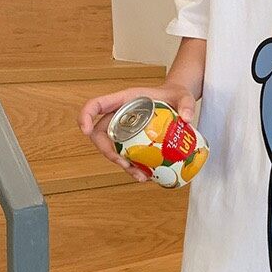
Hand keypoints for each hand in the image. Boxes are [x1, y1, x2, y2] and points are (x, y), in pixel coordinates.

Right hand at [77, 81, 196, 181]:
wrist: (178, 102)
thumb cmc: (176, 94)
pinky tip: (147, 175)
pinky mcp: (134, 140)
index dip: (85, 116)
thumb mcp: (184, 96)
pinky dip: (133, 167)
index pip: (96, 105)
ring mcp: (125, 129)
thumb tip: (186, 118)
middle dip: (107, 151)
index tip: (85, 131)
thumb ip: (186, 104)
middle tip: (123, 164)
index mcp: (125, 99)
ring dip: (121, 165)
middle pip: (100, 134)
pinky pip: (127, 155)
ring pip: (113, 149)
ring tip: (140, 177)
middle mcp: (120, 115)